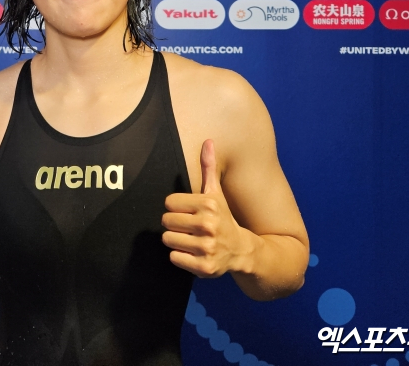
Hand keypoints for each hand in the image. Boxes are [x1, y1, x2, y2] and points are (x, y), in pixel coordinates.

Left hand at [161, 139, 251, 277]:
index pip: (170, 202)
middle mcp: (209, 225)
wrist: (242, 250)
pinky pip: (174, 258)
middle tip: (189, 227)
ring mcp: (206, 248)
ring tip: (191, 239)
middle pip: (166, 221)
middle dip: (174, 224)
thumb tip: (208, 141)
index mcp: (209, 204)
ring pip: (168, 239)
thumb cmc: (223, 218)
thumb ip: (209, 167)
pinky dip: (180, 257)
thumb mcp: (216, 193)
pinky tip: (193, 253)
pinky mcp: (203, 267)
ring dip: (176, 240)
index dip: (177, 207)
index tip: (189, 212)